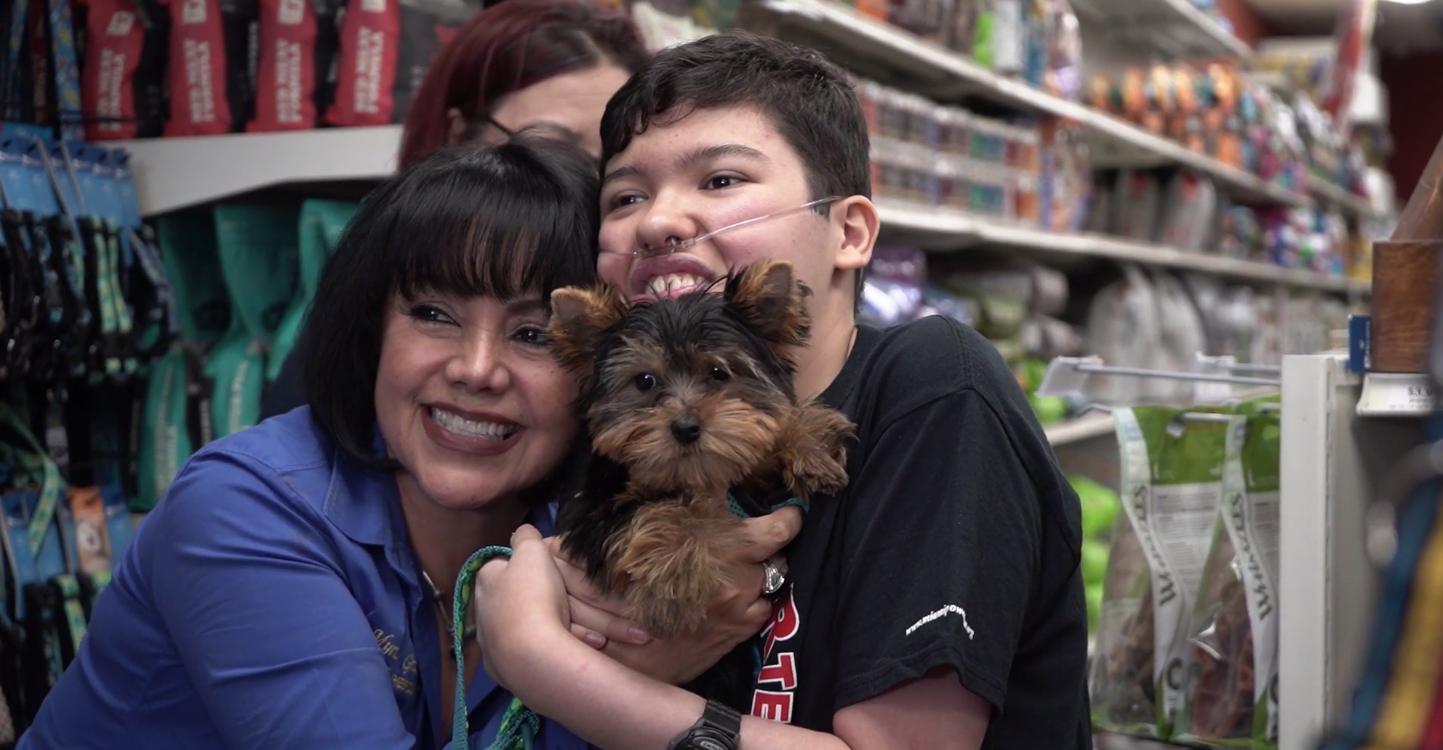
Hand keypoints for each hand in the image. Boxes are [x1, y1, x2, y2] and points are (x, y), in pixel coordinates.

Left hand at [473, 525, 570, 689]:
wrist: (533, 655)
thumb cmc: (534, 596)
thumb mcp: (534, 552)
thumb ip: (526, 537)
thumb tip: (522, 532)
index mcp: (485, 580)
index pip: (501, 564)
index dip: (523, 564)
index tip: (544, 570)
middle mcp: (480, 610)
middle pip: (509, 597)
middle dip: (531, 597)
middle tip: (560, 599)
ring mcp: (488, 642)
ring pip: (516, 627)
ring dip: (537, 625)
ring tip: (566, 627)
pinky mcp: (500, 668)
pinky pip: (522, 653)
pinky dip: (537, 649)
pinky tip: (556, 648)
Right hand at [552, 506, 803, 684]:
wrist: (631, 643)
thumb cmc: (641, 578)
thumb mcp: (666, 530)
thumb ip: (702, 507)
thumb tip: (721, 483)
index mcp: (726, 546)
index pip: (780, 529)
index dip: (790, 518)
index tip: (790, 512)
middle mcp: (742, 578)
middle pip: (779, 556)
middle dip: (770, 548)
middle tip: (756, 543)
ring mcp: (744, 607)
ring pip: (773, 582)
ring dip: (761, 575)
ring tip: (736, 572)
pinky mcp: (742, 630)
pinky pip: (763, 608)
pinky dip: (754, 600)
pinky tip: (733, 597)